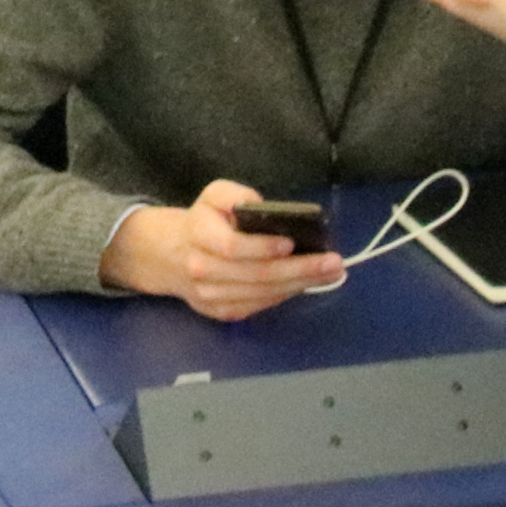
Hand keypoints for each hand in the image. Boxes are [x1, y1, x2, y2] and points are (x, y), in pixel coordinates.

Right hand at [100, 178, 345, 320]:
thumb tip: (260, 205)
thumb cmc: (204, 221)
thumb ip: (235, 194)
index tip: (291, 242)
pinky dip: (285, 295)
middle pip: (256, 276)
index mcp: (198, 235)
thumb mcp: (214, 195)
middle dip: (300, 270)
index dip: (263, 247)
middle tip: (333, 263)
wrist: (172, 256)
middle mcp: (201, 270)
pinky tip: (305, 284)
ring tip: (330, 274)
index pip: (232, 247)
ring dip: (300, 285)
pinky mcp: (221, 312)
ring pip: (261, 294)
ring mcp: (210, 296)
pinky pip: (259, 305)